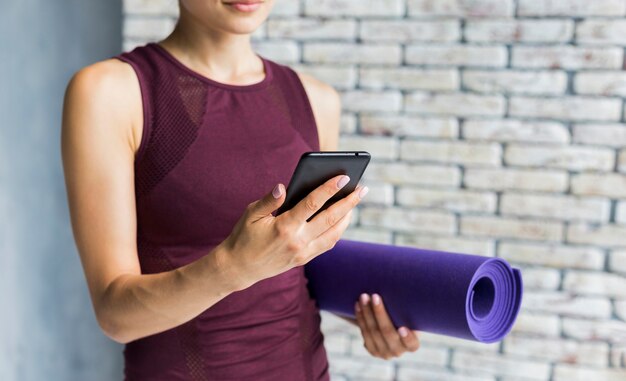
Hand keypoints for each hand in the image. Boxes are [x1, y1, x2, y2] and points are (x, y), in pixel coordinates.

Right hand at [220, 174, 367, 289]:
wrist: (239, 268)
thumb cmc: (244, 236)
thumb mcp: (251, 214)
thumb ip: (269, 201)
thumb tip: (283, 187)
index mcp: (284, 227)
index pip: (312, 204)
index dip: (329, 189)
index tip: (343, 177)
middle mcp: (297, 241)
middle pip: (330, 219)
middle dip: (349, 202)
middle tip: (362, 188)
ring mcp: (303, 253)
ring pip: (334, 234)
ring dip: (347, 218)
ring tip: (354, 203)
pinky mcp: (303, 260)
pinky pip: (327, 244)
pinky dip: (337, 231)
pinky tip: (342, 219)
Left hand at [355, 293, 419, 359]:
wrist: (391, 325)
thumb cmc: (404, 315)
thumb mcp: (409, 314)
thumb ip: (407, 309)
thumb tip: (405, 289)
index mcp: (412, 344)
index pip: (411, 343)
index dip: (407, 338)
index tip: (402, 328)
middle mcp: (398, 351)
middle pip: (387, 332)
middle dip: (380, 313)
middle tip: (375, 296)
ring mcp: (384, 352)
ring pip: (373, 331)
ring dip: (367, 312)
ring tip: (364, 296)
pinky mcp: (372, 350)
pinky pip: (364, 332)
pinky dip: (360, 317)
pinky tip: (358, 305)